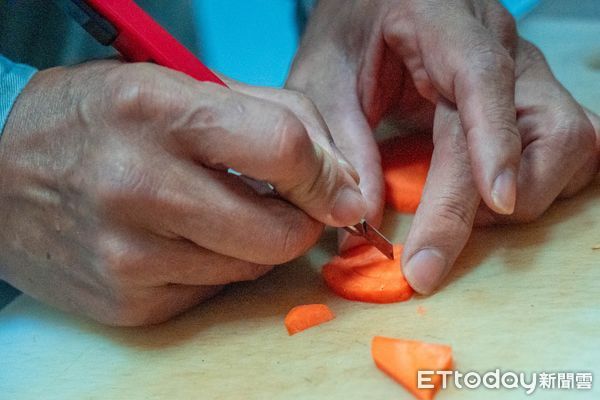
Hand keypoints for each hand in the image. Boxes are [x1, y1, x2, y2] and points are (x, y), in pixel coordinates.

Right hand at [0, 60, 365, 324]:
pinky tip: (184, 238)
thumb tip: (340, 177)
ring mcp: (129, 254)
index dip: (326, 173)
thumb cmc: (98, 120)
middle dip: (300, 218)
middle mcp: (138, 186)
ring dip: (257, 241)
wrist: (0, 176)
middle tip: (284, 200)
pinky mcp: (127, 301)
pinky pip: (216, 291)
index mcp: (156, 111)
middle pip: (281, 230)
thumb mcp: (176, 85)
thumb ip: (271, 114)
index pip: (283, 148)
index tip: (336, 185)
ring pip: (255, 266)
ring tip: (219, 210)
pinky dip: (218, 265)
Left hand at [288, 1, 598, 292]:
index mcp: (441, 22)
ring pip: (568, 141)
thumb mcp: (323, 80)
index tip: (495, 203)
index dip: (494, 142)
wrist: (375, 4)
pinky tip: (490, 196)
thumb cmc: (348, 37)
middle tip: (429, 254)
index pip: (484, 78)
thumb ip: (342, 144)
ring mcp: (522, 70)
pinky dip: (539, 183)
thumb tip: (365, 220)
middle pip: (539, 126)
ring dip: (525, 194)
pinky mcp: (529, 96)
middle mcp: (498, 43)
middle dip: (493, 203)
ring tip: (460, 213)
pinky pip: (568, 147)